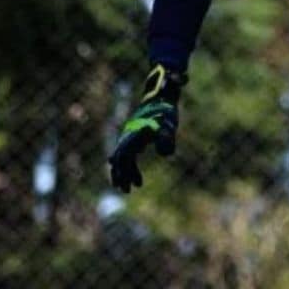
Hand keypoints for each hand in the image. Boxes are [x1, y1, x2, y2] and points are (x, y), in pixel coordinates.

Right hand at [108, 63, 184, 192]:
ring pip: (122, 158)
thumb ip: (166, 138)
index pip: (124, 156)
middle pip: (120, 159)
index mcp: (134, 134)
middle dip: (121, 175)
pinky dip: (131, 167)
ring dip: (125, 173)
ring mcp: (130, 137)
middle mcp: (128, 136)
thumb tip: (165, 154)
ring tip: (130, 188)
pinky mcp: (135, 138)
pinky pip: (128, 156)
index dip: (125, 170)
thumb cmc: (166, 111)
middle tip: (126, 191)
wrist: (161, 96)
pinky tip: (138, 179)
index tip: (130, 184)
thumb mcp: (168, 125)